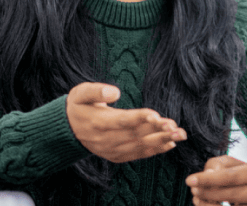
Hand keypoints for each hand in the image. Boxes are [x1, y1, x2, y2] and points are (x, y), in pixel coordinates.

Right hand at [66, 82, 186, 162]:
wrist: (67, 130)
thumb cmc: (78, 106)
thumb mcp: (80, 93)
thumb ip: (96, 91)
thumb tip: (115, 92)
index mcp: (98, 123)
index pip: (122, 121)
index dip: (139, 118)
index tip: (156, 115)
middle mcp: (106, 139)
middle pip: (135, 135)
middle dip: (158, 131)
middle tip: (177, 127)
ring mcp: (111, 150)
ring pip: (139, 146)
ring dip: (161, 141)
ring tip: (180, 135)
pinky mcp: (116, 155)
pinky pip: (137, 154)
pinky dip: (154, 150)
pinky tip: (170, 144)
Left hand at [186, 155, 246, 205]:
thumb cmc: (240, 176)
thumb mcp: (230, 165)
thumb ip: (218, 165)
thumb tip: (208, 174)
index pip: (231, 176)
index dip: (209, 179)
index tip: (189, 180)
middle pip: (232, 194)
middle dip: (208, 192)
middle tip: (193, 190)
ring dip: (209, 204)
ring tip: (197, 197)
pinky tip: (205, 204)